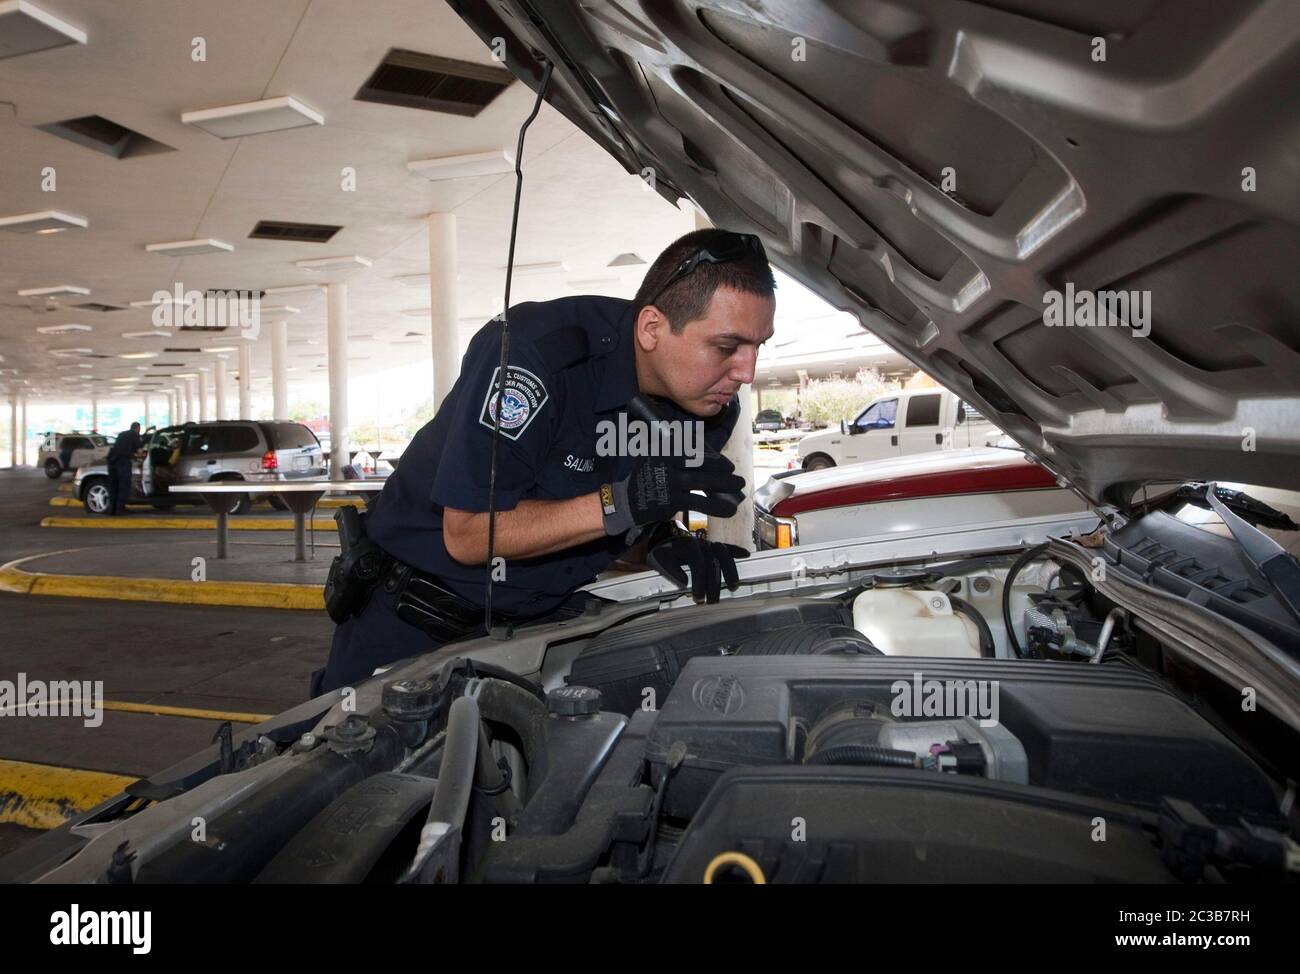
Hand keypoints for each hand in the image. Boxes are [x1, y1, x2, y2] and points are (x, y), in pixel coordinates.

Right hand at [601, 453, 743, 536]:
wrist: (625, 500)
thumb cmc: (646, 477)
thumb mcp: (656, 456)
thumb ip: (676, 451)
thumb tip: (706, 451)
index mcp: (667, 449)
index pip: (697, 451)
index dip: (715, 458)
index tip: (727, 466)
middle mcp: (669, 462)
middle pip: (705, 465)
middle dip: (725, 471)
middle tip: (738, 478)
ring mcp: (670, 481)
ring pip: (704, 483)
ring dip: (725, 487)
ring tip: (739, 491)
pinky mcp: (671, 501)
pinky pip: (699, 502)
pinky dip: (716, 506)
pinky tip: (728, 510)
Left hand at [647, 535, 748, 602]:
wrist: (661, 535)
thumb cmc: (661, 550)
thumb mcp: (660, 560)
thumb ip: (672, 570)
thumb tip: (685, 583)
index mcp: (687, 546)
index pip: (699, 564)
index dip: (700, 582)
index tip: (699, 598)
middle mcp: (700, 542)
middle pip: (713, 561)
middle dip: (715, 583)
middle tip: (712, 601)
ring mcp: (707, 543)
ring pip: (723, 554)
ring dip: (730, 570)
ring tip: (733, 586)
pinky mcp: (711, 545)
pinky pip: (726, 547)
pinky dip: (736, 551)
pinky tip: (746, 555)